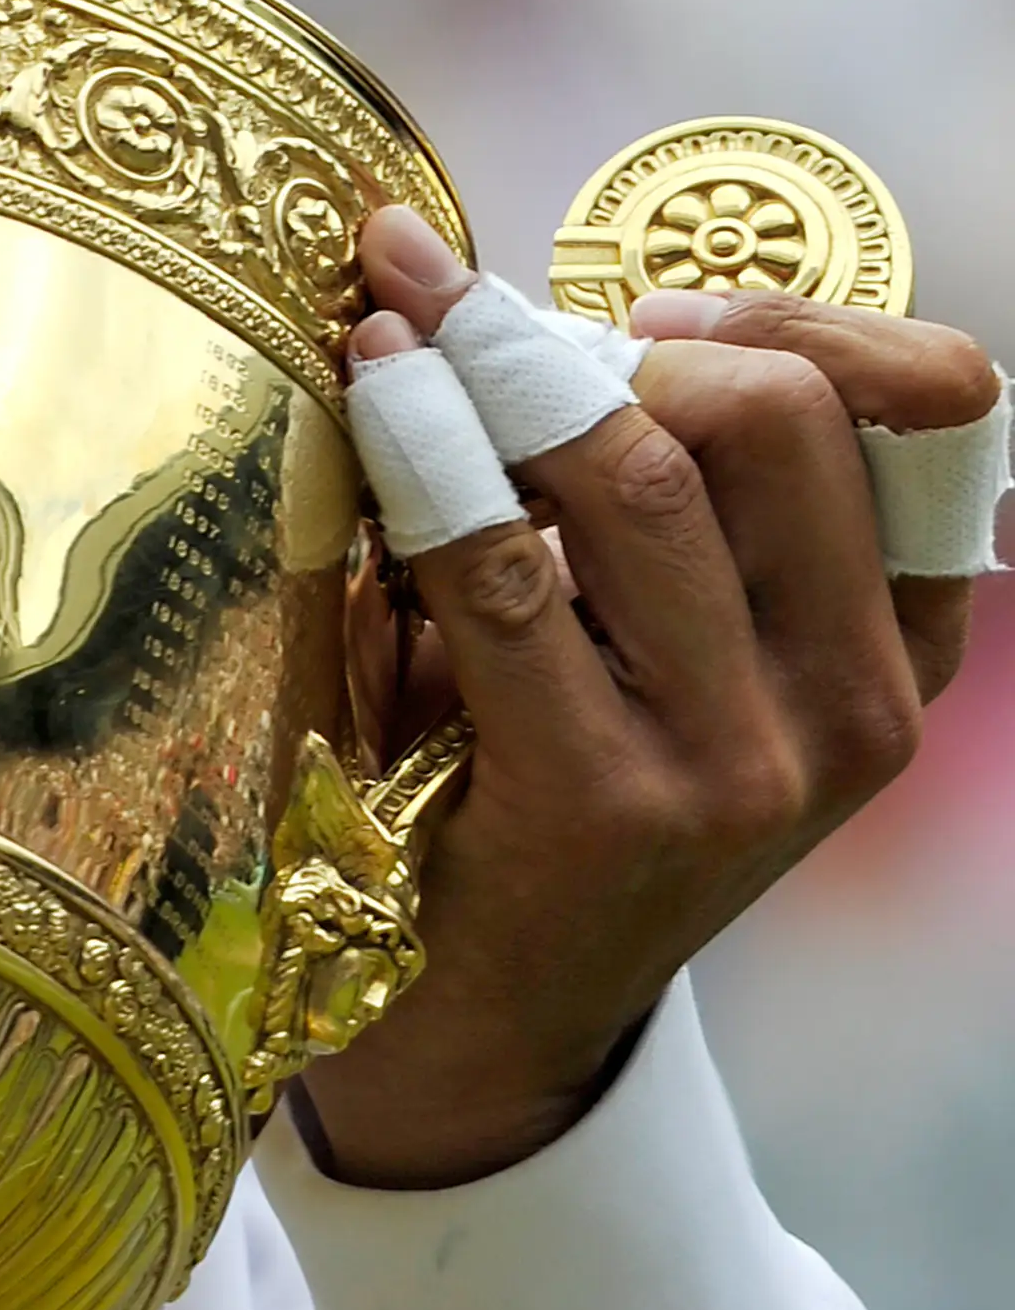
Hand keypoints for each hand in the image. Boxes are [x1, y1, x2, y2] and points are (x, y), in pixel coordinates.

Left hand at [293, 205, 991, 1189]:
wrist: (478, 1014)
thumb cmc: (545, 781)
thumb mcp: (656, 643)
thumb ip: (669, 504)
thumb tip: (537, 296)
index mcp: (899, 651)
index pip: (940, 420)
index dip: (796, 320)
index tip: (646, 310)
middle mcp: (854, 708)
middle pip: (778, 422)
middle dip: (610, 335)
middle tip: (467, 312)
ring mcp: (742, 763)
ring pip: (642, 479)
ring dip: (494, 370)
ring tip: (389, 320)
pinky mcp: (609, 801)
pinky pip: (504, 571)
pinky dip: (427, 455)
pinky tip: (368, 397)